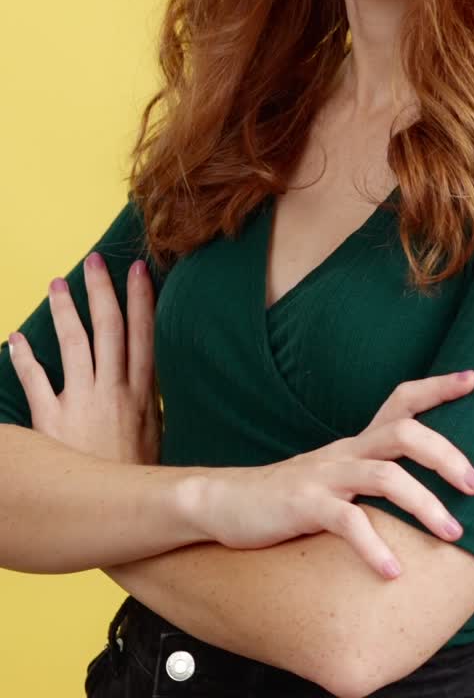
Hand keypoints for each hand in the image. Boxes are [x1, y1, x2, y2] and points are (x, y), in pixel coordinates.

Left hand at [8, 253, 161, 464]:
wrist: (117, 515)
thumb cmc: (135, 477)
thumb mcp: (155, 436)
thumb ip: (148, 402)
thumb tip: (148, 375)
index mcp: (142, 394)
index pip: (142, 335)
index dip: (140, 300)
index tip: (138, 270)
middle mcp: (113, 392)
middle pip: (109, 330)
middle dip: (102, 291)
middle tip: (95, 261)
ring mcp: (82, 404)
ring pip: (73, 345)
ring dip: (65, 311)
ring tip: (58, 284)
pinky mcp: (51, 421)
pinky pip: (35, 382)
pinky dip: (24, 358)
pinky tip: (15, 338)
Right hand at [188, 370, 473, 579]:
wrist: (222, 502)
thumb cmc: (287, 497)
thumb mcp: (333, 477)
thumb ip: (369, 476)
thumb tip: (418, 494)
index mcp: (356, 444)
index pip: (400, 401)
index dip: (436, 388)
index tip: (473, 378)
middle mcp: (345, 452)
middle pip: (404, 433)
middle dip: (446, 454)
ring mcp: (324, 475)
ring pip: (384, 476)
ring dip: (424, 504)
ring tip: (452, 534)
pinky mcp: (304, 505)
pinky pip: (347, 522)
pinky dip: (374, 547)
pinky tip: (393, 572)